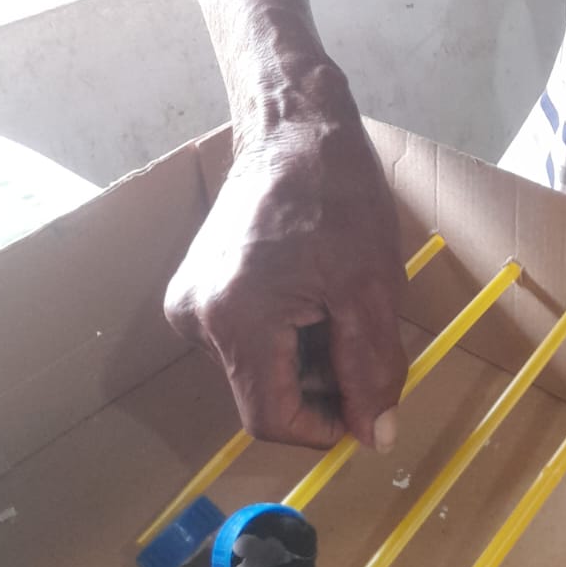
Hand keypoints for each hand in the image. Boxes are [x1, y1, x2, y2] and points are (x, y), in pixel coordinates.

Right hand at [164, 116, 406, 449]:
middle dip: (322, 381)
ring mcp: (190, 302)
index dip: (324, 428)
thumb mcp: (371, 287)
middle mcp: (196, 319)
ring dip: (308, 354)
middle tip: (362, 334)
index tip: (367, 408)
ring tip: (338, 301)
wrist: (294, 128)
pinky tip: (313, 290)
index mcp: (234, 321)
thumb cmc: (338, 195)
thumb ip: (371, 368)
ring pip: (259, 367)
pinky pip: (248, 338)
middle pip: (265, 392)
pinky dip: (288, 332)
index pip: (271, 419)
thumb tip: (375, 438)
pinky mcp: (197, 287)